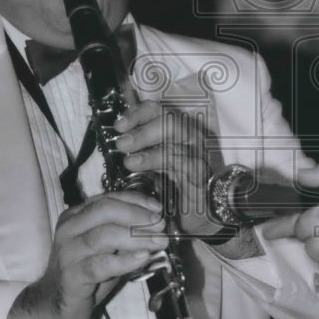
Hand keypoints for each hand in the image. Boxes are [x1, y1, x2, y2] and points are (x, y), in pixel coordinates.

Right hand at [0, 190, 166, 318]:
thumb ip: (124, 236)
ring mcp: (68, 252)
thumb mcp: (105, 250)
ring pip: (103, 236)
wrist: (53, 306)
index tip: (157, 207)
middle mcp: (69, 229)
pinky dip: (124, 260)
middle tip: (160, 224)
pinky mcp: (71, 276)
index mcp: (75, 217)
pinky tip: (142, 258)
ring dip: (136, 237)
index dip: (136, 201)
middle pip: (104, 211)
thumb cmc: (83, 276)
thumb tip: (156, 228)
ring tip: (159, 241)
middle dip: (136, 215)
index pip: (108, 199)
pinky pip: (100, 264)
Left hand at [113, 100, 219, 237]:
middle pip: (168, 122)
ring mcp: (197, 152)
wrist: (200, 208)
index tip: (118, 126)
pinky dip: (169, 169)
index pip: (155, 110)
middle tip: (122, 144)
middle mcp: (187, 134)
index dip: (135, 115)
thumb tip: (116, 140)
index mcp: (172, 128)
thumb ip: (138, 149)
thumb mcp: (152, 161)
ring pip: (176, 144)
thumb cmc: (172, 182)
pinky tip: (154, 175)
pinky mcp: (202, 172)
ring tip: (131, 162)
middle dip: (142, 132)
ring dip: (151, 153)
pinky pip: (187, 165)